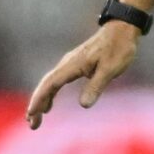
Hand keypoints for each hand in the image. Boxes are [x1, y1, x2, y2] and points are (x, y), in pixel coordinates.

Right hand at [26, 23, 140, 128]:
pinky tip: (49, 105)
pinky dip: (50, 93)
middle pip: (45, 85)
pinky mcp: (75, 64)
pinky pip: (56, 81)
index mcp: (73, 65)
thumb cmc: (119, 47)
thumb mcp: (111, 69)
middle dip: (36, 104)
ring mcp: (69, 63)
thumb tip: (83, 105)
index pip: (50, 84)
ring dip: (41, 100)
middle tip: (31, 124)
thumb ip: (96, 86)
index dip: (40, 99)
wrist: (122, 29)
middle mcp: (66, 63)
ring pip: (49, 83)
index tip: (31, 113)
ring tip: (35, 118)